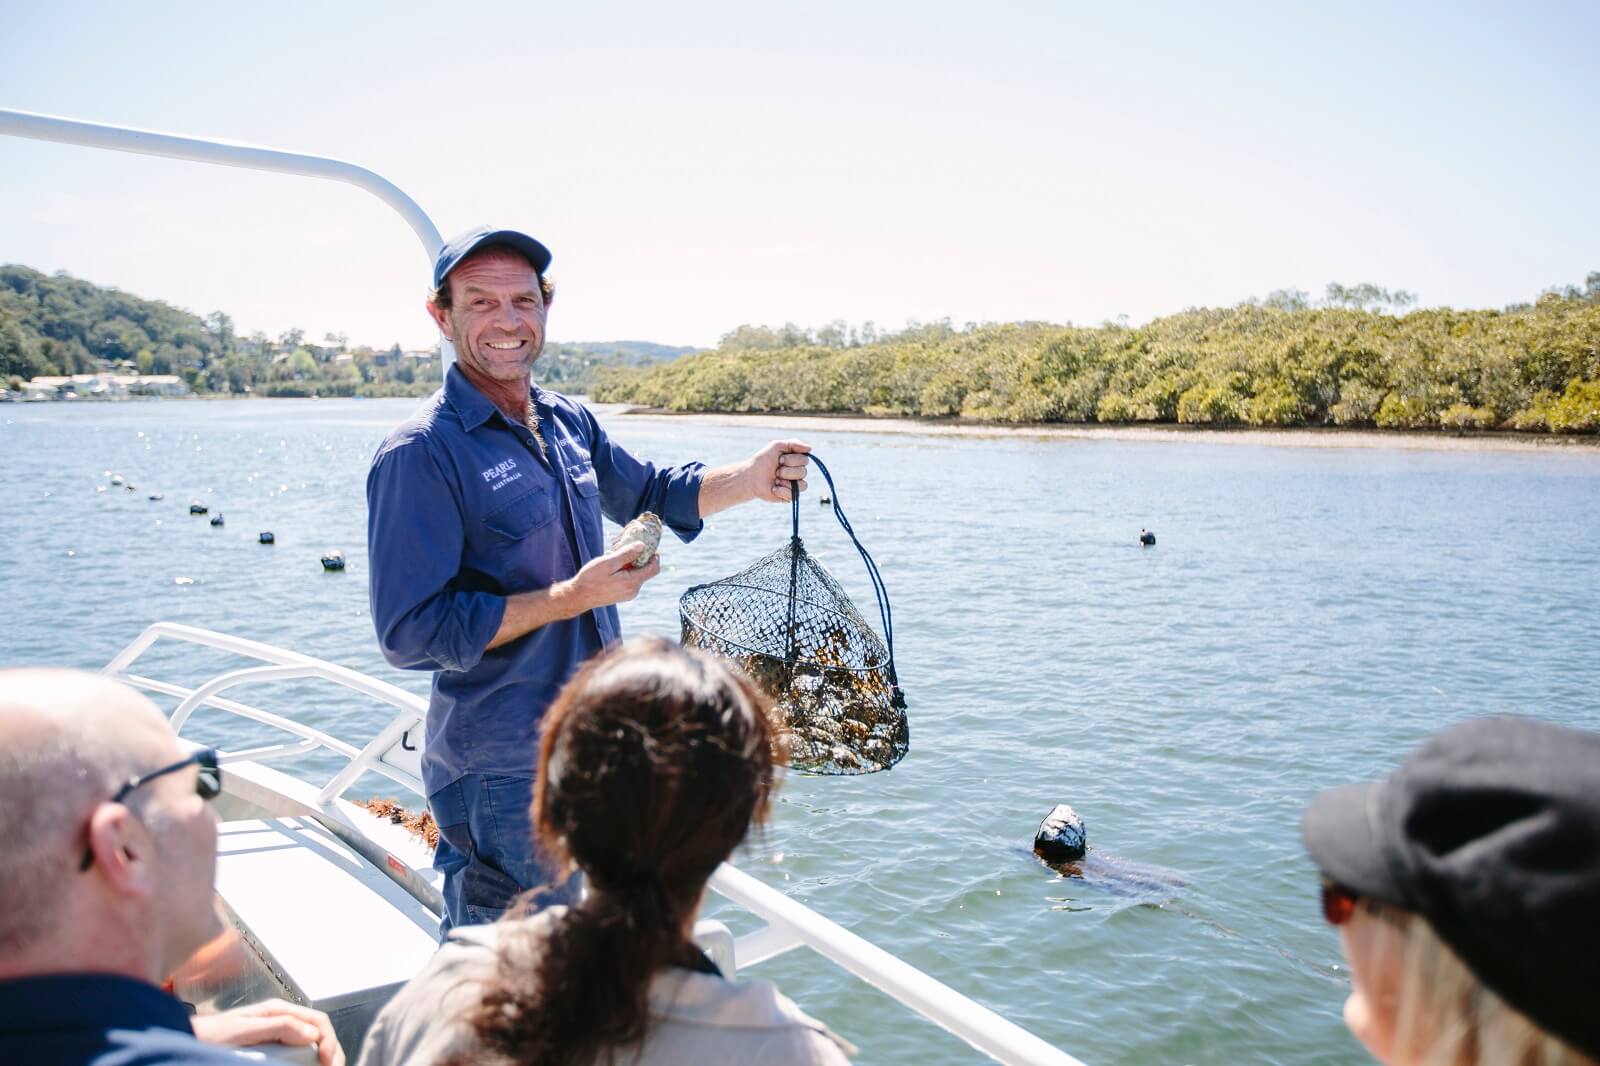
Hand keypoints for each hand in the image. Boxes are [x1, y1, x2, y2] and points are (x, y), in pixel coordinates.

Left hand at [191, 999, 344, 1065]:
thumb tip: (312, 1034)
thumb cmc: (209, 1035)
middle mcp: (282, 1020)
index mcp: (278, 1010)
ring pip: (312, 1043)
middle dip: (332, 1050)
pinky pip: (298, 1053)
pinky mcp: (271, 1049)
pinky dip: (310, 1061)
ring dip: (324, 1057)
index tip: (327, 1061)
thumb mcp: (243, 1030)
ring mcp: (277, 1034)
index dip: (328, 1040)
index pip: (317, 1020)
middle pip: (319, 1032)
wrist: (188, 1041)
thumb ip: (277, 1027)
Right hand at [564, 543, 661, 612]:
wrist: (578, 596)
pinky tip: (613, 567)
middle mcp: (634, 591)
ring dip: (632, 564)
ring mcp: (628, 595)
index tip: (647, 545)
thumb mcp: (608, 563)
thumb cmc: (591, 579)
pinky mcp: (623, 595)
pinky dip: (626, 571)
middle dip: (640, 558)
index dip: (654, 556)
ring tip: (617, 557)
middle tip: (628, 547)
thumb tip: (642, 545)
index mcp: (632, 583)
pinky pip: (630, 581)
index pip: (654, 568)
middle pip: (646, 571)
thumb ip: (627, 554)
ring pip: (638, 575)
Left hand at [747, 440, 810, 502]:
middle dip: (786, 471)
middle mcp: (798, 472)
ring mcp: (795, 485)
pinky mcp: (790, 496)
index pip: (805, 460)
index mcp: (797, 460)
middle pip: (803, 472)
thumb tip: (810, 448)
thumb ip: (794, 443)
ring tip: (776, 479)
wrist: (751, 477)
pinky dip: (782, 490)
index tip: (779, 459)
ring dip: (785, 481)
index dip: (791, 460)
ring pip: (802, 485)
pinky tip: (774, 488)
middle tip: (775, 470)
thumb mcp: (777, 446)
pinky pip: (794, 495)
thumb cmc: (763, 461)